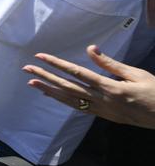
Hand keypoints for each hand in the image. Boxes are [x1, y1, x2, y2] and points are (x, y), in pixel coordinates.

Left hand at [24, 45, 154, 129]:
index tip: (41, 57)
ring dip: (50, 91)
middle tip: (27, 69)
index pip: (77, 73)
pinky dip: (64, 101)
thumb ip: (111, 64)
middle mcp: (103, 101)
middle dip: (46, 77)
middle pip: (68, 87)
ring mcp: (103, 111)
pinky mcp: (105, 116)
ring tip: (33, 83)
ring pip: (70, 100)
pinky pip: (79, 108)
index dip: (57, 64)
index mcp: (111, 88)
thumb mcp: (137, 74)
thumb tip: (91, 49)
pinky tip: (53, 95)